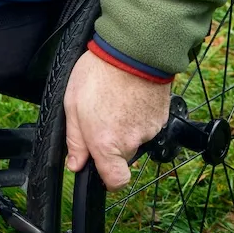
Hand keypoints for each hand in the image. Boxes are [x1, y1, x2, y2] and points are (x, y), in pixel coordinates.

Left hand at [63, 50, 172, 189]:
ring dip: (127, 127)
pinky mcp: (161, 117)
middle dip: (113, 142)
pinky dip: (140, 116)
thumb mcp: (72, 104)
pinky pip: (148, 125)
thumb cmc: (99, 73)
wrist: (131, 50)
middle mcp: (130, 141)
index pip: (116, 181)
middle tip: (103, 115)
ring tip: (116, 100)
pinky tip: (130, 96)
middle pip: (123, 156)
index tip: (103, 167)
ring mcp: (149, 130)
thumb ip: (75, 140)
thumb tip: (76, 164)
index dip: (109, 179)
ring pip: (136, 139)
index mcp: (105, 143)